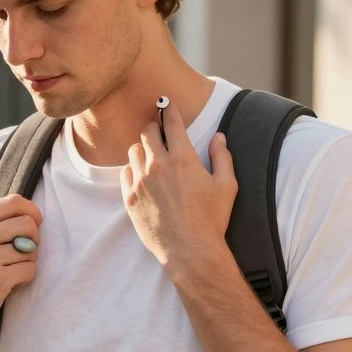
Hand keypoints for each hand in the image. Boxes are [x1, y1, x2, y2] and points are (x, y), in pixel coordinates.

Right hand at [0, 194, 42, 337]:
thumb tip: (34, 215)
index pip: (15, 202)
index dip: (32, 212)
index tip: (33, 225)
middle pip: (28, 224)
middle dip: (34, 240)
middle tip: (22, 253)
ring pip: (32, 249)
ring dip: (28, 261)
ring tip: (11, 270)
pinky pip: (30, 270)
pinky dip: (25, 278)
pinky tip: (10, 283)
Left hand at [120, 102, 237, 275]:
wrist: (191, 251)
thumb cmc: (212, 219)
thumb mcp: (227, 186)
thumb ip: (222, 157)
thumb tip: (218, 137)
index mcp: (183, 159)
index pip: (171, 123)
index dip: (168, 108)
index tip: (165, 100)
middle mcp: (158, 166)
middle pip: (147, 132)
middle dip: (154, 127)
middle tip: (160, 132)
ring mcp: (141, 182)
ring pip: (134, 151)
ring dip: (143, 149)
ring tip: (153, 158)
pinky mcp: (130, 198)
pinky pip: (125, 173)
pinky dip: (133, 171)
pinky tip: (144, 178)